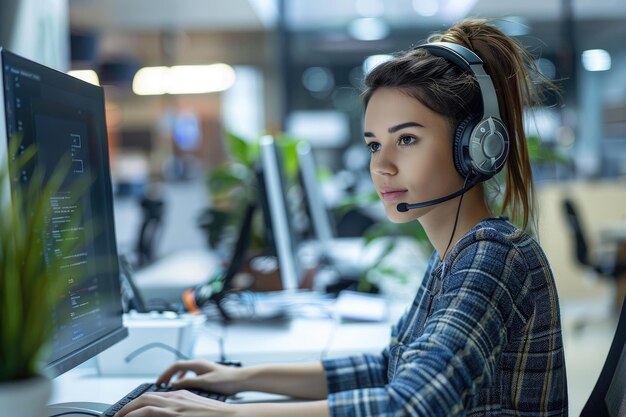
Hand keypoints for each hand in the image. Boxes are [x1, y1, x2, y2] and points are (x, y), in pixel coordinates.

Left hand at [115, 390, 234, 416]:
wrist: (232, 416)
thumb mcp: (195, 411)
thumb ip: (181, 412)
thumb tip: (172, 415)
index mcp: (181, 396)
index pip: (154, 396)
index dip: (138, 404)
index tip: (129, 412)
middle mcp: (177, 398)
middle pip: (145, 397)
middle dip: (128, 407)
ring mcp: (176, 405)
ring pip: (144, 403)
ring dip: (128, 411)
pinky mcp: (176, 414)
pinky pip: (149, 412)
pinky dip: (136, 415)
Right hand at [156, 360, 242, 395]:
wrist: (241, 380)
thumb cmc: (225, 381)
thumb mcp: (204, 383)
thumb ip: (187, 382)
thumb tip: (173, 384)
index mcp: (197, 364)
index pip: (175, 366)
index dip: (165, 374)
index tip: (158, 383)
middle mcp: (199, 364)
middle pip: (178, 367)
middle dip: (168, 376)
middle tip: (161, 385)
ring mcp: (203, 368)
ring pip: (184, 371)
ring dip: (175, 378)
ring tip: (170, 386)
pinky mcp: (207, 373)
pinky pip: (191, 374)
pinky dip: (184, 379)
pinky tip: (185, 387)